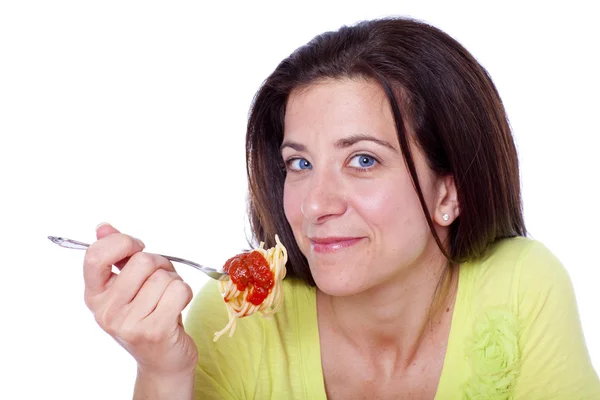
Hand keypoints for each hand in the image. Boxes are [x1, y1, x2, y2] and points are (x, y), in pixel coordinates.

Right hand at [83, 223, 198, 376]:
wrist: (163, 360)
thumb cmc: (149, 315)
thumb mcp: (129, 285)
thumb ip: (116, 256)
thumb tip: (103, 227)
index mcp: (95, 295)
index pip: (95, 255)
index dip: (123, 242)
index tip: (137, 248)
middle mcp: (106, 310)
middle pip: (142, 261)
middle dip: (160, 265)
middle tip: (161, 282)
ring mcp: (128, 323)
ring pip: (163, 276)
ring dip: (174, 281)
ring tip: (168, 299)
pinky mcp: (154, 331)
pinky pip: (179, 290)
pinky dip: (185, 293)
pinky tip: (177, 307)